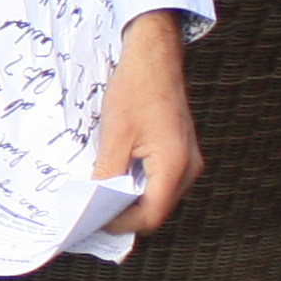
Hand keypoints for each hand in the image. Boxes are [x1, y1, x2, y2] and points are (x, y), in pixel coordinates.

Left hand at [95, 10, 203, 237]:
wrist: (154, 56)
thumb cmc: (136, 89)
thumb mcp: (114, 135)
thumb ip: (107, 174)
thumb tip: (94, 205)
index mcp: (175, 165)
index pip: (151, 215)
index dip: (121, 224)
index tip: (92, 222)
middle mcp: (189, 167)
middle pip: (156, 209)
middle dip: (124, 215)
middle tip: (91, 213)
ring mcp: (188, 160)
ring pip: (158, 196)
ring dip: (130, 200)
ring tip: (99, 195)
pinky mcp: (180, 152)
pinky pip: (160, 180)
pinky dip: (138, 185)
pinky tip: (114, 177)